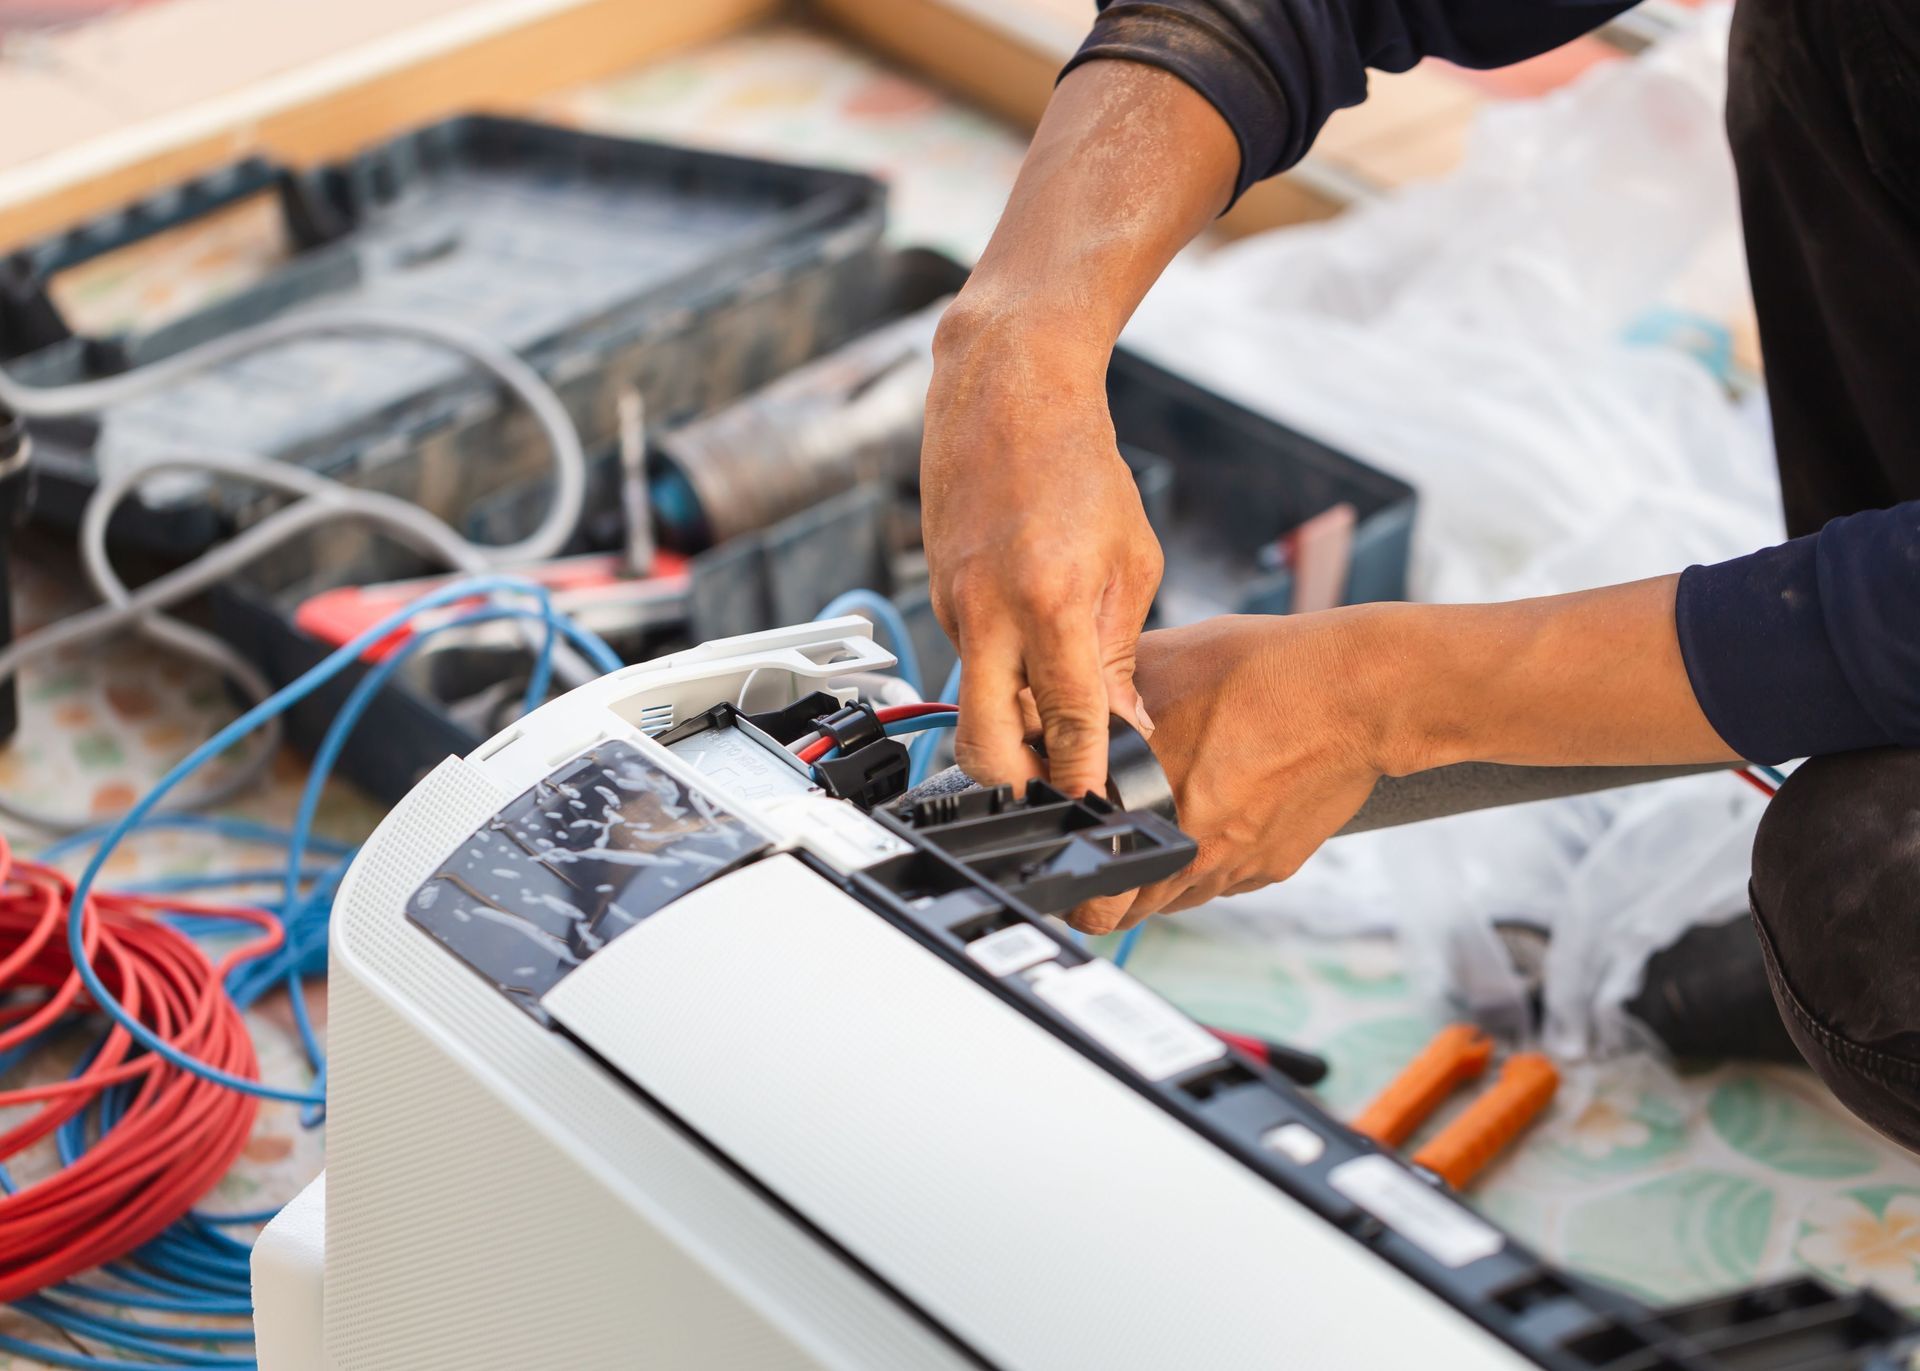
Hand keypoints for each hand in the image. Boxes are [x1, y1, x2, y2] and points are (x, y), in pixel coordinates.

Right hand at [922, 307, 1162, 798]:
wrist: (1005, 393)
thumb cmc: (1077, 464)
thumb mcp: (1131, 560)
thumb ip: (1120, 650)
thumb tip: (1123, 724)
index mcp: (1048, 601)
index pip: (1066, 720)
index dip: (1083, 775)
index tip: (1098, 806)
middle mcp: (987, 612)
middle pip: (982, 745)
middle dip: (1016, 787)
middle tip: (1056, 795)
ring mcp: (952, 607)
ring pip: (973, 705)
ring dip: (1011, 729)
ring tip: (1059, 726)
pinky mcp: (937, 599)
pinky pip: (969, 663)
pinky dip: (1001, 678)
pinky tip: (1035, 660)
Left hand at [1067, 612, 1394, 933]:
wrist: (1356, 694)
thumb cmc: (1263, 672)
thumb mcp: (1161, 664)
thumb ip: (1104, 695)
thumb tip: (1060, 698)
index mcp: (1149, 808)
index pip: (1093, 886)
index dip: (1074, 880)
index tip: (1071, 865)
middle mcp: (1191, 851)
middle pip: (1130, 910)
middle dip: (1111, 892)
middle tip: (1106, 859)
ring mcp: (1235, 866)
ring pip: (1177, 900)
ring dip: (1159, 880)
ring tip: (1158, 833)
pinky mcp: (1273, 866)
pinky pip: (1224, 881)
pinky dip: (1209, 863)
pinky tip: (1213, 818)